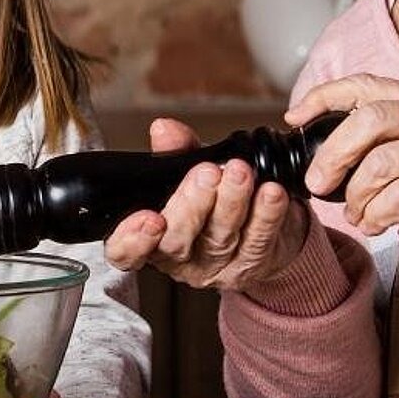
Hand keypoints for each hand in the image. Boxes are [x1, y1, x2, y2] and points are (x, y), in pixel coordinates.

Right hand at [101, 116, 309, 293]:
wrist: (265, 221)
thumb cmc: (216, 197)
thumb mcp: (189, 171)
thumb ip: (175, 151)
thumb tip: (164, 130)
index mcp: (152, 240)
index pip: (127, 252)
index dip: (132, 239)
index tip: (150, 218)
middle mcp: (181, 260)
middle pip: (177, 242)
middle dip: (192, 206)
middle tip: (206, 173)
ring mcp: (219, 268)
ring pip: (221, 239)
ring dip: (232, 202)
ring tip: (240, 172)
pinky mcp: (255, 265)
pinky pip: (260, 240)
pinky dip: (267, 214)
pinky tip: (271, 192)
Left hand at [289, 74, 398, 239]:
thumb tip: (347, 146)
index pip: (364, 85)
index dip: (322, 97)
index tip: (295, 117)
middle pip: (365, 122)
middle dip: (331, 155)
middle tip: (317, 183)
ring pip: (380, 166)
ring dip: (355, 197)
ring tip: (354, 214)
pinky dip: (378, 216)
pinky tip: (375, 224)